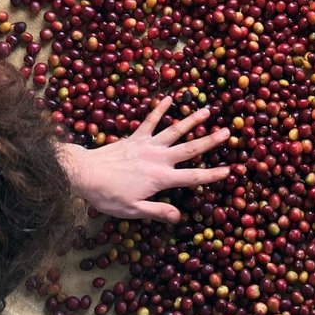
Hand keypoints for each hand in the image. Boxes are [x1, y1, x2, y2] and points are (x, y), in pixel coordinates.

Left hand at [59, 96, 229, 221]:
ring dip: (192, 120)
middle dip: (211, 140)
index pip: (193, 177)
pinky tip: (169, 98)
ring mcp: (148, 145)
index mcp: (161, 178)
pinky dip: (159, 109)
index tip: (229, 169)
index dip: (212, 174)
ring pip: (175, 130)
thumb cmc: (108, 195)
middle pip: (190, 148)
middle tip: (228, 131)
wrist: (85, 173)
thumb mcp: (133, 210)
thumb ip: (157, 210)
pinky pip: (150, 120)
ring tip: (207, 110)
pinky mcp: (135, 136)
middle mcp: (159, 158)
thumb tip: (179, 216)